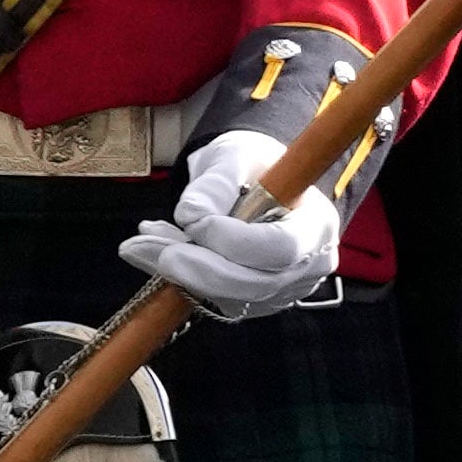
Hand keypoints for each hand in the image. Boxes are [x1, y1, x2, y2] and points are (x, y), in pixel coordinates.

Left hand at [119, 124, 350, 322]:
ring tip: (143, 243)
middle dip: (198, 268)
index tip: (192, 221)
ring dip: (180, 274)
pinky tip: (159, 251)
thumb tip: (191, 216)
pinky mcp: (257, 302)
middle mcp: (310, 265)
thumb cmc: (252, 166)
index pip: (281, 248)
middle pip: (255, 284)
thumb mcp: (235, 158)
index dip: (234, 242)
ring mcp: (286, 289)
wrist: (258, 184)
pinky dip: (182, 280)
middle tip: (146, 247)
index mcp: (317, 225)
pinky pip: (216, 301)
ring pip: (230, 297)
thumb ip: (215, 184)